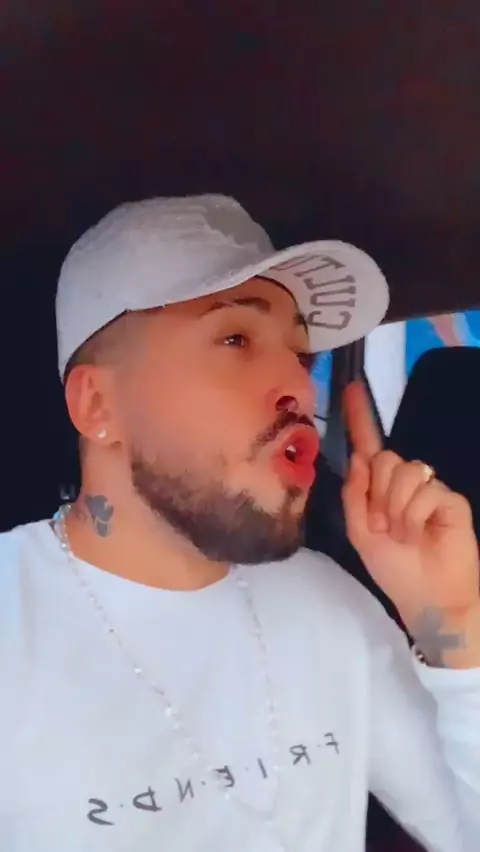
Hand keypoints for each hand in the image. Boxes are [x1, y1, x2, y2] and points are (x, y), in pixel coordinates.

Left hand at [342, 381, 479, 665]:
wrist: (428, 599)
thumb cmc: (393, 569)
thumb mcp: (360, 531)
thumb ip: (356, 492)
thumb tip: (360, 455)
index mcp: (379, 490)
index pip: (370, 449)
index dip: (360, 420)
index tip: (352, 389)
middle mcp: (404, 484)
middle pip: (384, 459)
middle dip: (378, 495)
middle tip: (385, 527)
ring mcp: (430, 489)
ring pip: (404, 472)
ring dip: (396, 509)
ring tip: (403, 534)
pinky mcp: (451, 500)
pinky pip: (426, 490)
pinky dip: (416, 516)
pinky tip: (421, 535)